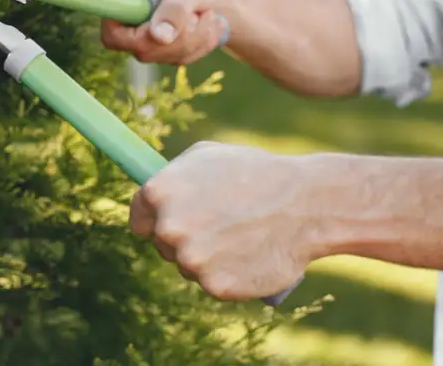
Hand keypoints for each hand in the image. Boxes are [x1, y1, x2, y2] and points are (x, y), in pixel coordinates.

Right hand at [101, 0, 241, 64]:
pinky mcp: (163, 46)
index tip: (168, 27)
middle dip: (181, 37)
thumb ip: (174, 9)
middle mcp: (128, 19)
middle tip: (202, 14)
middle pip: (144, 50)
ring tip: (210, 13)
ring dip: (197, 39)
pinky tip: (213, 23)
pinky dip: (203, 43)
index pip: (112, 34)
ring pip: (167, 56)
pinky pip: (182, 58)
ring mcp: (145, 36)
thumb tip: (161, 38)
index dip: (138, 39)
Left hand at [129, 142, 336, 300]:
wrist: (305, 204)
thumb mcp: (207, 156)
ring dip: (206, 258)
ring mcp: (191, 259)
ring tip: (239, 237)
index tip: (170, 222)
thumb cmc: (256, 173)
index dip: (154, 220)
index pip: (138, 218)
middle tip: (217, 226)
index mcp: (160, 192)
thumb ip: (174, 176)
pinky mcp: (215, 286)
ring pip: (188, 265)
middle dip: (184, 238)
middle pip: (162, 244)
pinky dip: (227, 275)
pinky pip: (213, 283)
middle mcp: (169, 228)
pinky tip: (246, 256)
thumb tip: (155, 194)